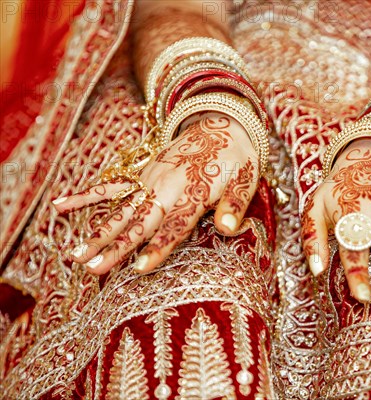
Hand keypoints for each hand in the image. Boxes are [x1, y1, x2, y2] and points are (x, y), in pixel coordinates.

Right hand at [53, 112, 258, 274]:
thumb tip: (229, 229)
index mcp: (192, 194)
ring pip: (120, 210)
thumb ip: (234, 206)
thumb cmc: (236, 160)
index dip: (157, 247)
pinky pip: (110, 186)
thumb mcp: (245, 182)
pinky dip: (85, 196)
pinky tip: (59, 205)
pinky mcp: (141, 174)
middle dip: (116, 246)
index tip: (139, 267)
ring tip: (76, 253)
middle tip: (92, 268)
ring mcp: (149, 181)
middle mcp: (166, 189)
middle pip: (139, 223)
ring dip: (98, 231)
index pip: (173, 227)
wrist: (223, 125)